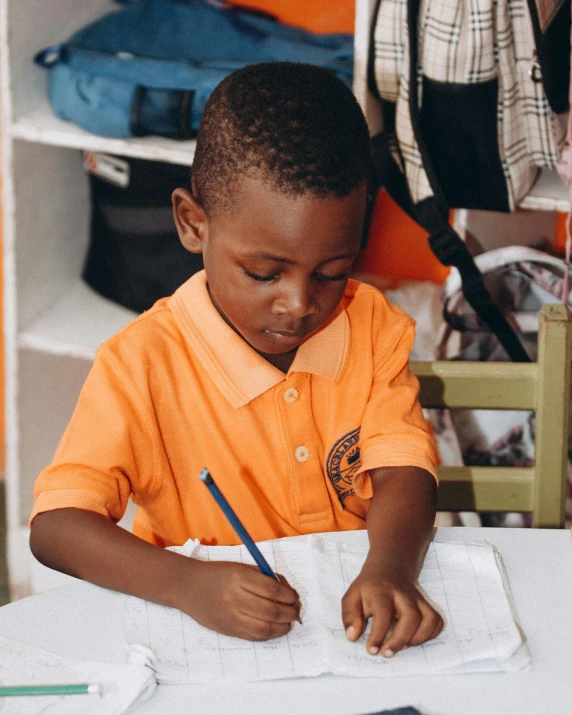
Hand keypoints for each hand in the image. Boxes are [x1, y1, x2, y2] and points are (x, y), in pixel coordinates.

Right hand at [176, 559, 301, 640]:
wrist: (189, 587)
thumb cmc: (219, 574)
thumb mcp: (242, 568)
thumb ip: (265, 578)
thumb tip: (289, 592)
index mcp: (238, 578)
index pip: (271, 589)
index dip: (288, 594)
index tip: (294, 595)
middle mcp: (234, 599)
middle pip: (271, 610)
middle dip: (290, 612)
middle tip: (296, 609)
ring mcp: (231, 618)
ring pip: (265, 628)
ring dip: (283, 627)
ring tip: (290, 621)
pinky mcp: (229, 631)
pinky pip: (254, 637)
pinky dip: (270, 635)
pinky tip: (276, 628)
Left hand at [341, 562, 442, 657]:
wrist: (388, 569)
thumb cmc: (368, 589)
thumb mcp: (351, 597)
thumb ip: (350, 617)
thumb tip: (352, 637)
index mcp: (381, 591)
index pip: (383, 612)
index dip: (378, 634)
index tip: (372, 650)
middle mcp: (402, 594)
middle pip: (411, 616)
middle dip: (400, 639)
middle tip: (387, 653)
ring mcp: (417, 599)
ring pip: (428, 619)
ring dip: (417, 639)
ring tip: (401, 647)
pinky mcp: (426, 604)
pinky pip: (436, 621)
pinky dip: (430, 634)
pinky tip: (414, 640)